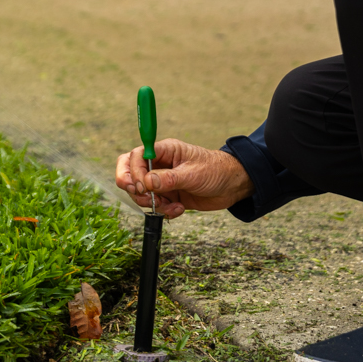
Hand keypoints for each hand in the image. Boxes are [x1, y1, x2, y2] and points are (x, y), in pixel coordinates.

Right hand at [114, 139, 252, 219]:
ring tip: (171, 205)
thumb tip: (146, 182)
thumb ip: (169, 178)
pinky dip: (164, 211)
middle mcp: (160, 164)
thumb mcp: (193, 174)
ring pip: (140, 192)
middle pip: (129, 171)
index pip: (136, 156)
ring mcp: (162, 181)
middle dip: (132, 187)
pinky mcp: (168, 195)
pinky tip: (179, 209)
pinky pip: (155, 205)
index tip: (140, 185)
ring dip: (152, 203)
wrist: (233, 186)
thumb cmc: (216, 171)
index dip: (133, 171)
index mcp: (165, 151)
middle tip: (144, 197)